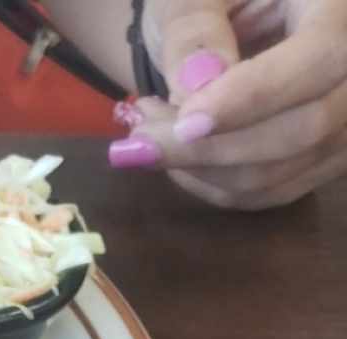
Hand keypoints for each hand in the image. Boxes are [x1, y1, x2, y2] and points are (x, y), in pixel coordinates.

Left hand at [109, 0, 346, 208]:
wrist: (228, 15)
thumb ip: (194, 27)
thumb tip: (197, 86)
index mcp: (338, 4)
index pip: (318, 59)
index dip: (253, 98)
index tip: (185, 123)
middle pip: (305, 129)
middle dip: (212, 147)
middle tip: (140, 138)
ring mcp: (346, 119)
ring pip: (282, 173)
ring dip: (200, 169)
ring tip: (147, 136)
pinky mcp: (322, 157)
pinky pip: (267, 193)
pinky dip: (210, 184)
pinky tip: (175, 154)